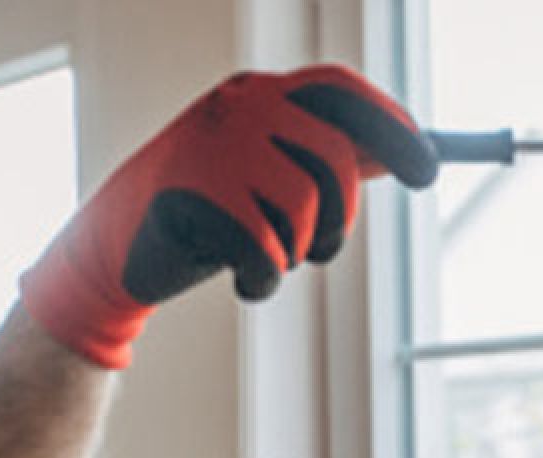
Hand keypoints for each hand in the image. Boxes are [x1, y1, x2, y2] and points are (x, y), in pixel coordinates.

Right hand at [19, 65, 436, 368]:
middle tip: (325, 248)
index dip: (392, 126)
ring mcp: (212, 150)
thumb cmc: (206, 213)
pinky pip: (266, 251)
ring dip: (297, 254)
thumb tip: (414, 152)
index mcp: (259, 93)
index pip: (340, 91)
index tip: (429, 169)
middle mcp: (237, 109)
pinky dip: (264, 281)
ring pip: (304, 210)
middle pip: (335, 158)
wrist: (113, 251)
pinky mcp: (192, 198)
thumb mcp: (267, 173)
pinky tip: (243, 281)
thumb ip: (330, 156)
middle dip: (344, 217)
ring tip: (267, 260)